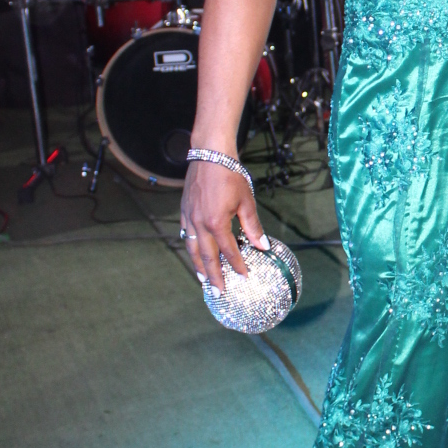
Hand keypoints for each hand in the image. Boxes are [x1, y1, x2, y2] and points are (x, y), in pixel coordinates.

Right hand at [179, 158, 267, 290]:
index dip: (237, 266)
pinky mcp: (184, 211)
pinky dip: (191, 248)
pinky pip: (186, 235)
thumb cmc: (230, 175)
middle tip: (219, 292)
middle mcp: (200, 223)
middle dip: (213, 276)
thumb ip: (253, 226)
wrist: (210, 155)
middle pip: (206, 256)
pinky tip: (195, 254)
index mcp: (217, 222)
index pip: (228, 251)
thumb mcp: (247, 202)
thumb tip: (263, 246)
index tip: (243, 278)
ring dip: (198, 266)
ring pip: (192, 248)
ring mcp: (189, 218)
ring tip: (204, 280)